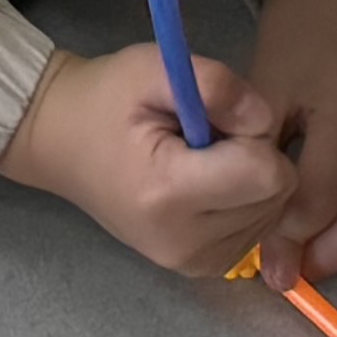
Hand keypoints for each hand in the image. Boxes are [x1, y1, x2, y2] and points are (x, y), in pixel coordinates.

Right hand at [0, 37, 294, 277]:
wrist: (60, 142)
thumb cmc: (104, 100)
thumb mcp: (153, 68)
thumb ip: (216, 85)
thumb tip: (265, 121)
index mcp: (168, 194)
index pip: (266, 173)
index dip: (252, 133)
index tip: (216, 118)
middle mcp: (184, 243)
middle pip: (276, 195)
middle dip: (254, 156)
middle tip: (205, 135)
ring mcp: (193, 263)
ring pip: (273, 213)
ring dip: (251, 179)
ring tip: (200, 158)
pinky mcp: (201, 268)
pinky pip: (257, 229)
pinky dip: (243, 201)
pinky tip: (206, 184)